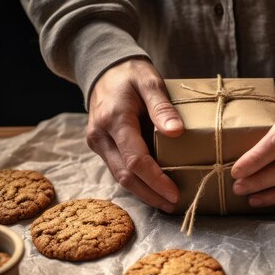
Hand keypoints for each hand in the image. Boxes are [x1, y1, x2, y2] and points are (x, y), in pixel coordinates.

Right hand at [86, 58, 183, 212]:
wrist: (104, 69)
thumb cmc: (130, 74)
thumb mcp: (150, 81)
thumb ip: (162, 106)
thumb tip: (176, 132)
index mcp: (114, 119)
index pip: (135, 159)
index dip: (156, 180)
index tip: (174, 193)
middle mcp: (100, 136)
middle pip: (125, 175)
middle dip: (150, 194)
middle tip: (173, 205)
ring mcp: (98, 143)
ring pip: (119, 177)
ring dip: (143, 192)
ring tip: (166, 202)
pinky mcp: (101, 147)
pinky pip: (118, 169)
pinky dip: (136, 182)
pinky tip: (153, 189)